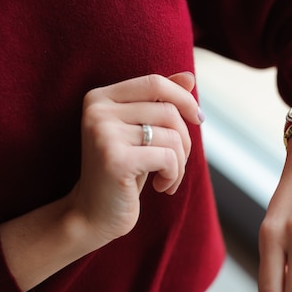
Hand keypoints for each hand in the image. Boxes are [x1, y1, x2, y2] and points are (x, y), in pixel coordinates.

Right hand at [68, 72, 203, 244]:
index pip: (155, 82)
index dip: (183, 98)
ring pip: (172, 135)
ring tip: (167, 178)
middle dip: (185, 139)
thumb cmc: (123, 170)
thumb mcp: (140, 132)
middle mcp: (97, 110)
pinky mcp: (115, 159)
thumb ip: (160, 102)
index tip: (198, 119)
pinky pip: (168, 157)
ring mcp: (103, 133)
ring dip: (180, 162)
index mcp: (100, 97)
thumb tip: (189, 76)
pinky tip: (162, 188)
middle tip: (177, 162)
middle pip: (168, 110)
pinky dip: (175, 175)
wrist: (93, 214)